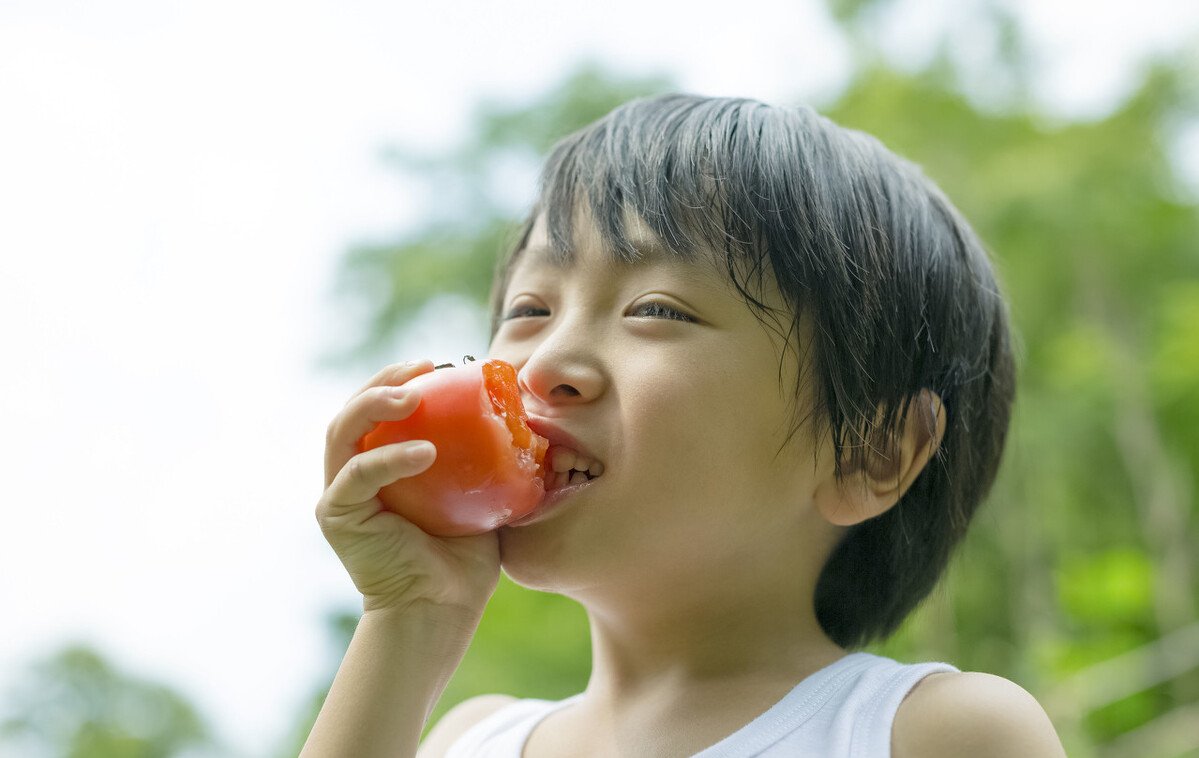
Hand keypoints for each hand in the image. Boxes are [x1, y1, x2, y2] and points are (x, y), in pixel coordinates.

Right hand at [316, 359, 500, 614]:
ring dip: (373, 403)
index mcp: (381, 464)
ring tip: (412, 394)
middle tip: (421, 367)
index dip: (401, 378)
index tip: (438, 363)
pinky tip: (425, 451)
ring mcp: (340, 494)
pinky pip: (358, 476)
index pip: (380, 409)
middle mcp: (352, 474)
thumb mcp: (482, 493)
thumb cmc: (465, 556)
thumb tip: (530, 416)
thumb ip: (489, 456)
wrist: (444, 609)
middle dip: (383, 380)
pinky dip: (388, 457)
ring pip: (341, 432)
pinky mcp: (337, 517)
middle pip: (353, 410)